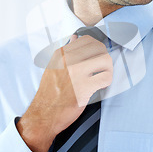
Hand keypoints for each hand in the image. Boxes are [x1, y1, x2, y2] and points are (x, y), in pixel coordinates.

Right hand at [16, 34, 112, 151]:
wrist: (44, 114)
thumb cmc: (51, 92)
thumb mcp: (54, 67)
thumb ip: (66, 52)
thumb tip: (75, 37)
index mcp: (61, 54)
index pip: (87, 39)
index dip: (96, 47)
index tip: (97, 56)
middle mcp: (69, 60)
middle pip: (99, 47)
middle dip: (104, 57)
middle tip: (102, 67)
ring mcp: (76, 73)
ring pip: (105, 60)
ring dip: (108, 68)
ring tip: (103, 75)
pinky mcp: (84, 87)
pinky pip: (106, 77)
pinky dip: (107, 81)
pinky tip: (101, 85)